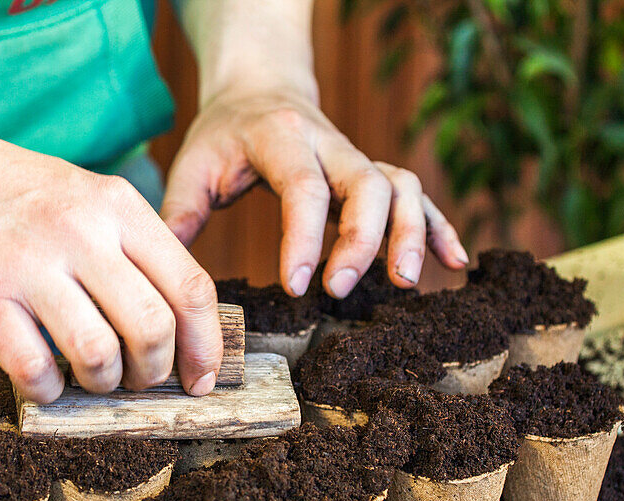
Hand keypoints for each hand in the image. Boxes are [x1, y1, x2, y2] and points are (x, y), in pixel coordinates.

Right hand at [0, 124, 222, 403]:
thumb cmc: (16, 194)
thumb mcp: (89, 197)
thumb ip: (137, 248)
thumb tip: (186, 323)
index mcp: (119, 206)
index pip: (190, 286)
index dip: (205, 345)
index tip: (201, 379)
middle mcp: (80, 232)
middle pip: (152, 328)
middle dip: (154, 372)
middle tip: (138, 379)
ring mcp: (29, 264)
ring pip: (97, 355)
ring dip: (102, 383)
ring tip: (91, 377)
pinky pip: (34, 368)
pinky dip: (47, 389)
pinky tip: (44, 379)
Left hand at [160, 84, 468, 298]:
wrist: (260, 88)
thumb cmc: (224, 133)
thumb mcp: (194, 162)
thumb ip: (181, 212)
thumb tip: (169, 275)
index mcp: (282, 139)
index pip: (304, 188)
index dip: (304, 238)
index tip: (297, 286)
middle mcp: (330, 144)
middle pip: (368, 183)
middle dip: (364, 239)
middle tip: (343, 288)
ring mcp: (358, 158)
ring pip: (402, 186)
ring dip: (411, 234)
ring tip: (406, 283)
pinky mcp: (374, 173)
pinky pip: (418, 196)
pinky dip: (438, 228)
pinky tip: (455, 264)